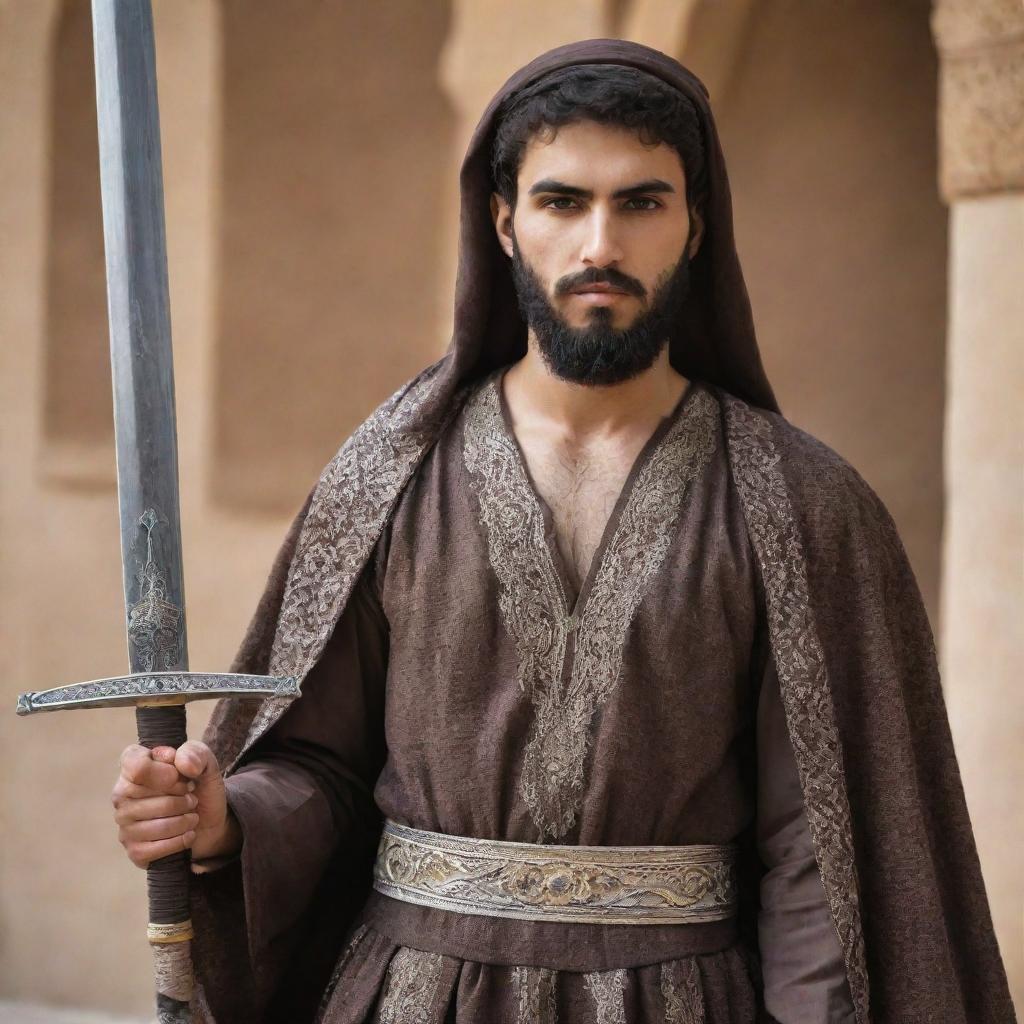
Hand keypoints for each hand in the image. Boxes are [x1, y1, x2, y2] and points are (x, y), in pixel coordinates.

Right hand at [111, 740, 239, 867]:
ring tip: (192, 815)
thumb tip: (183, 764)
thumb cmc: (199, 786)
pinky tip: (188, 834)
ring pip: (156, 824)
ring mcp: (125, 824)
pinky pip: (154, 849)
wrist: (209, 820)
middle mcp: (121, 794)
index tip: (180, 776)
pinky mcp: (133, 849)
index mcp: (133, 766)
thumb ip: (194, 753)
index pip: (136, 765)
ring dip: (184, 820)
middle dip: (182, 798)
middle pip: (151, 796)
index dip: (165, 772)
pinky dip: (179, 841)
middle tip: (192, 798)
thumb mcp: (204, 762)